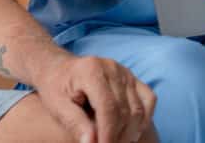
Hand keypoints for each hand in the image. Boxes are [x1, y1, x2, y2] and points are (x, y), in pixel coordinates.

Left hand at [35, 55, 155, 142]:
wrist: (59, 69)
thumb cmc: (56, 88)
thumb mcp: (57, 106)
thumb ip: (75, 123)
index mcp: (91, 71)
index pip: (108, 107)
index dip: (109, 133)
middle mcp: (112, 68)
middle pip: (125, 110)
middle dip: (119, 136)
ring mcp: (125, 72)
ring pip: (138, 108)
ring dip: (131, 132)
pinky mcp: (132, 78)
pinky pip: (148, 99)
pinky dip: (144, 119)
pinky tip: (130, 133)